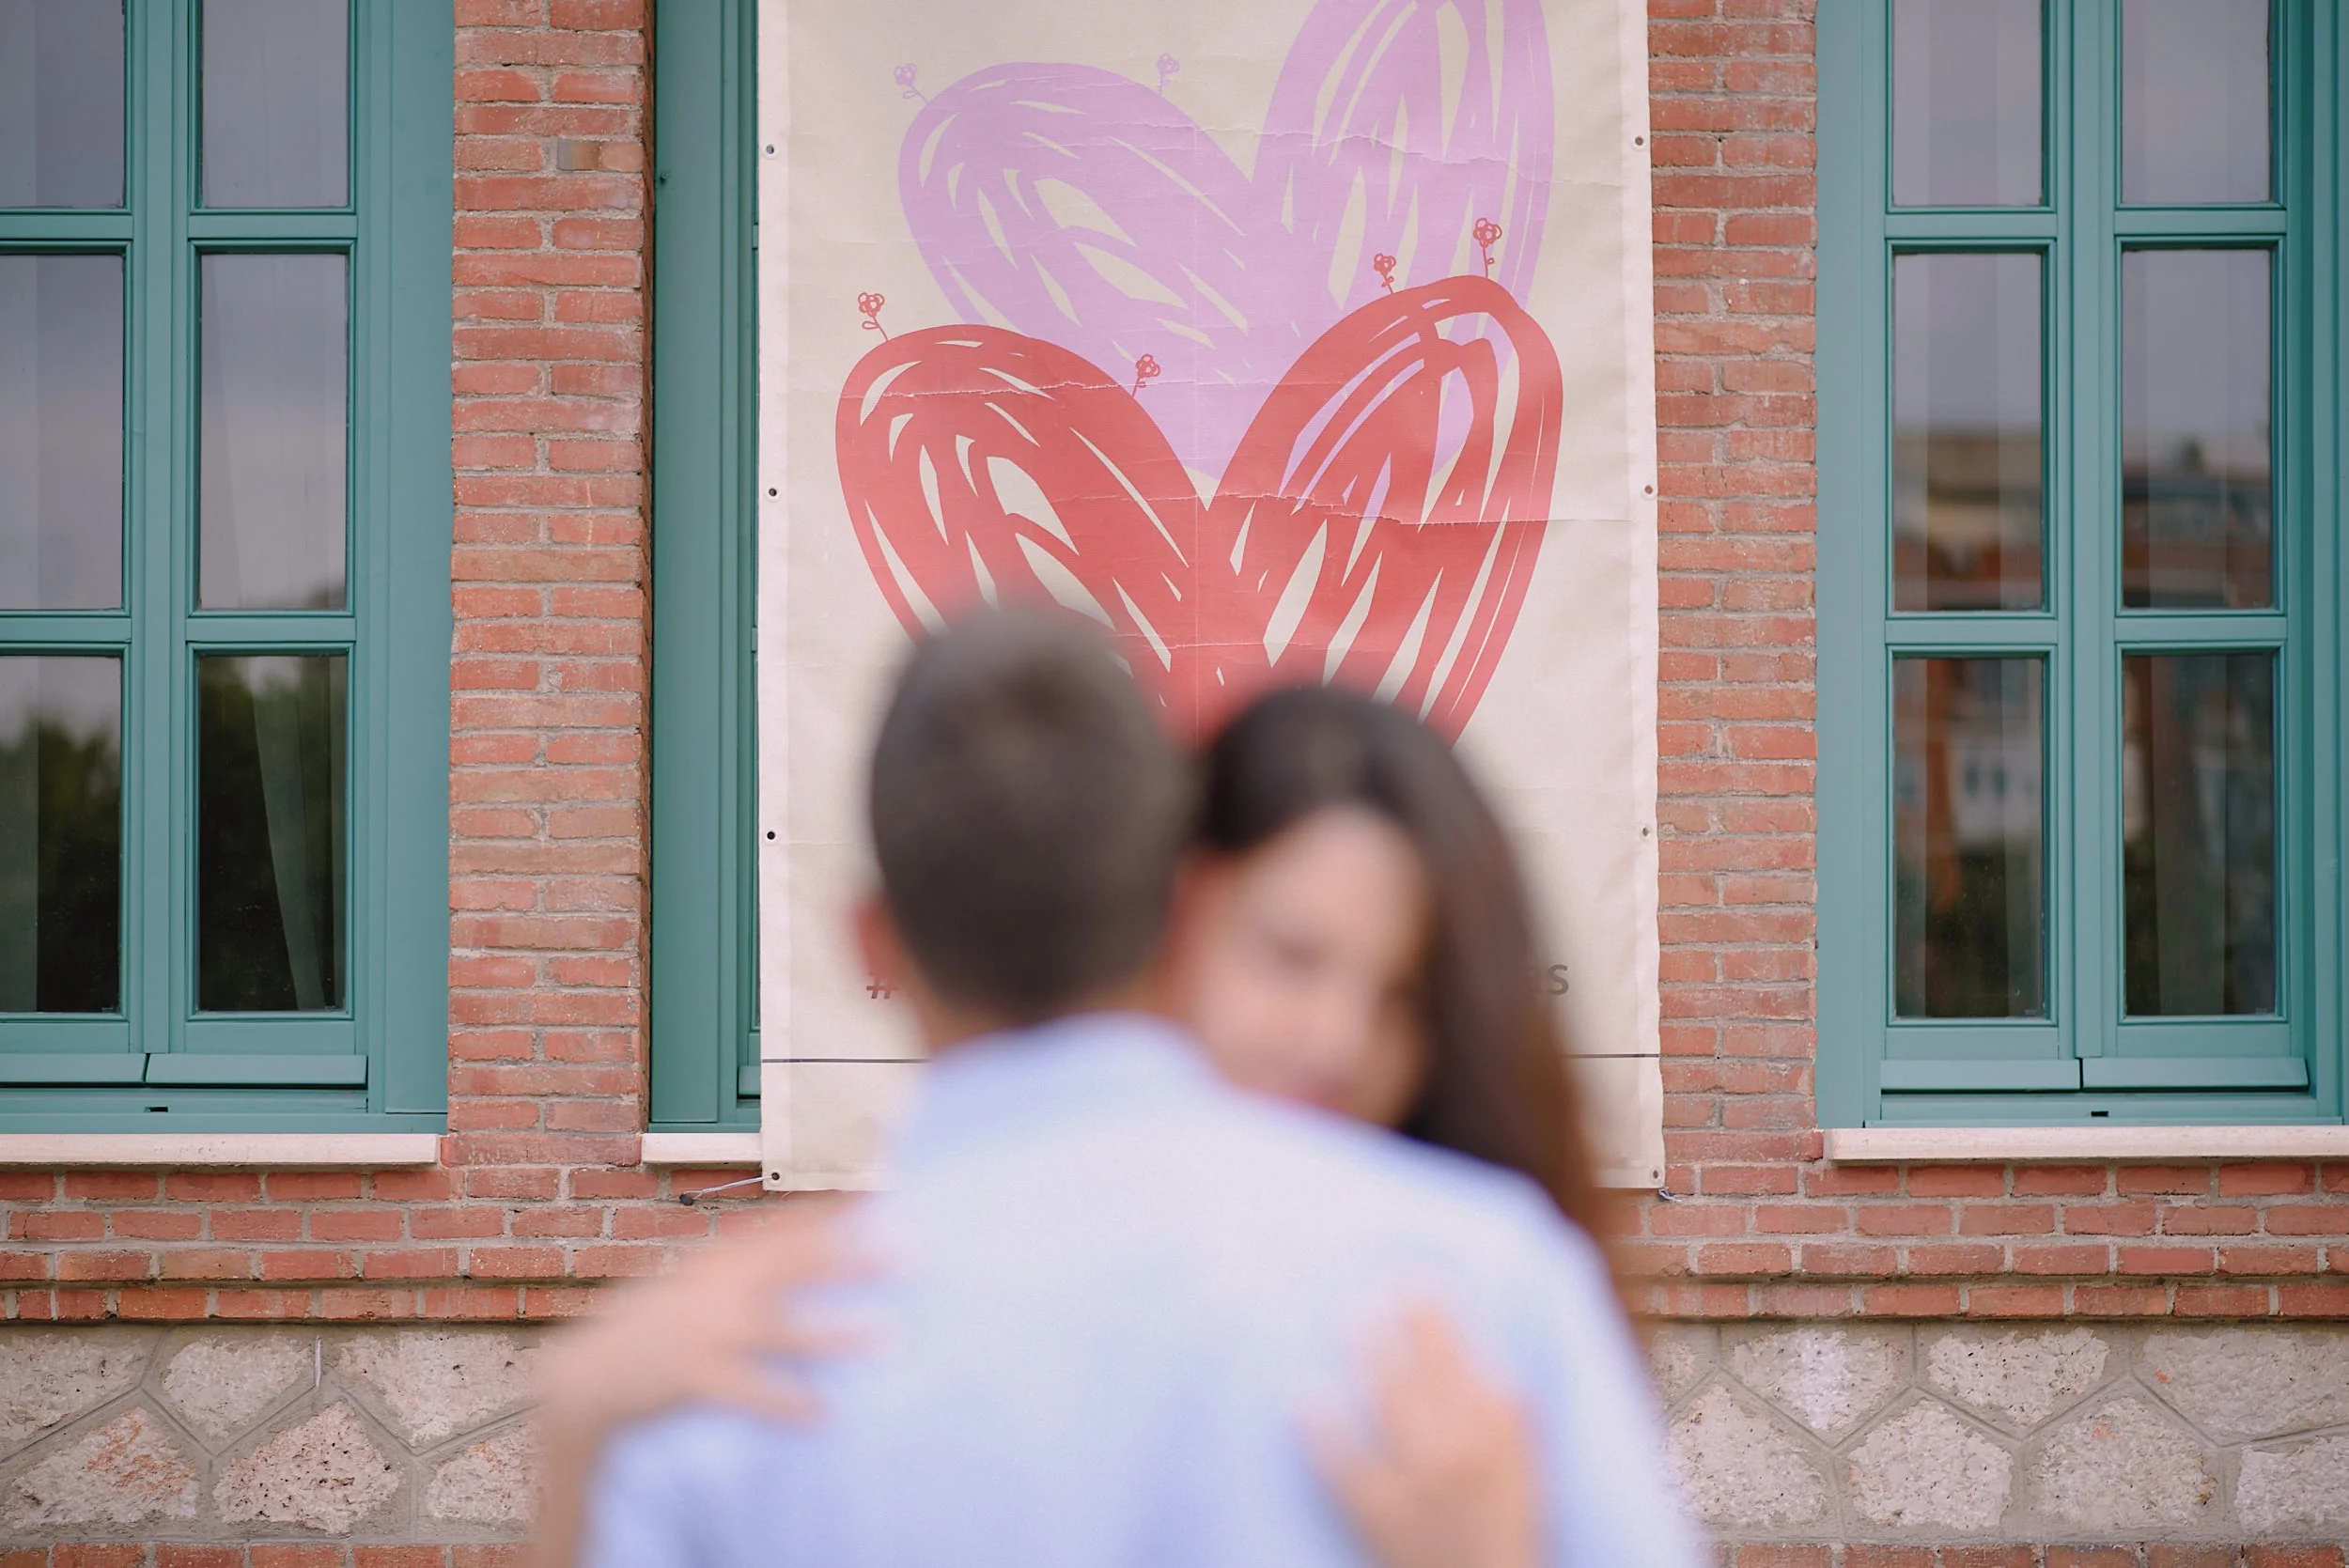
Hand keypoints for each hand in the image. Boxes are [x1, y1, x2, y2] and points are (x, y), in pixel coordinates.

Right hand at [538, 1197, 873, 1432]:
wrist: (583, 1375)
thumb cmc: (645, 1329)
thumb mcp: (686, 1283)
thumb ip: (733, 1267)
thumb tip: (783, 1246)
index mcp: (717, 1264)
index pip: (783, 1229)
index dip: (831, 1210)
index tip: (879, 1194)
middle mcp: (716, 1289)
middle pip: (794, 1268)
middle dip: (850, 1261)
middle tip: (906, 1258)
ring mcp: (705, 1332)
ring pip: (783, 1329)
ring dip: (835, 1335)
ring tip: (884, 1338)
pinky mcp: (694, 1377)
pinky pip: (750, 1392)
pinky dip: (786, 1403)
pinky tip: (822, 1415)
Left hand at [1304, 1301, 1541, 1567]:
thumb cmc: (1505, 1529)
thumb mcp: (1526, 1472)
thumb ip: (1513, 1418)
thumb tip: (1490, 1363)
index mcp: (1499, 1437)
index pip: (1464, 1362)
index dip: (1437, 1319)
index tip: (1415, 1282)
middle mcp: (1463, 1451)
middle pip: (1426, 1373)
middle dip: (1400, 1326)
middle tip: (1374, 1288)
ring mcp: (1422, 1483)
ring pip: (1391, 1403)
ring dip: (1367, 1356)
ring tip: (1345, 1319)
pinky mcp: (1384, 1517)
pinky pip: (1347, 1467)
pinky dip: (1323, 1431)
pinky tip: (1302, 1397)